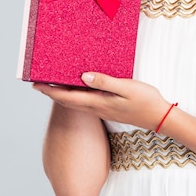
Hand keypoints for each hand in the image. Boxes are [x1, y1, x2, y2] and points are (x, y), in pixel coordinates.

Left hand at [33, 72, 169, 130]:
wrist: (159, 118)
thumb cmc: (146, 101)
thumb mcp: (127, 88)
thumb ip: (106, 82)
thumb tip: (84, 76)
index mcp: (99, 102)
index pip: (68, 98)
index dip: (50, 91)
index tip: (36, 85)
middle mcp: (97, 108)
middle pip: (68, 102)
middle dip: (52, 94)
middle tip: (38, 84)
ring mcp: (102, 111)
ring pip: (76, 104)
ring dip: (62, 96)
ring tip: (53, 85)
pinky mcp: (108, 110)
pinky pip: (86, 104)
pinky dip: (76, 97)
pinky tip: (78, 91)